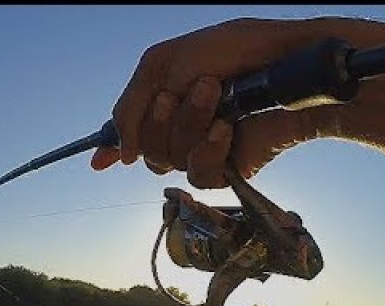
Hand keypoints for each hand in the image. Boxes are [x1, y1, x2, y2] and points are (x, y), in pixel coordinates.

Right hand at [90, 17, 384, 186]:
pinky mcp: (226, 168)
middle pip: (144, 150)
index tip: (100, 162)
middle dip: (162, 119)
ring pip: (169, 161)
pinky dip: (209, 147)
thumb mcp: (162, 64)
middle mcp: (181, 128)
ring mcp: (203, 149)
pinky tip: (228, 128)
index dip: (116, 146)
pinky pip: (198, 173)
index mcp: (164, 99)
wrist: (285, 67)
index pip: (130, 132)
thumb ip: (129, 106)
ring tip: (217, 94)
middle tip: (193, 88)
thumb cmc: (234, 52)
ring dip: (190, 124)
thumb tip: (114, 155)